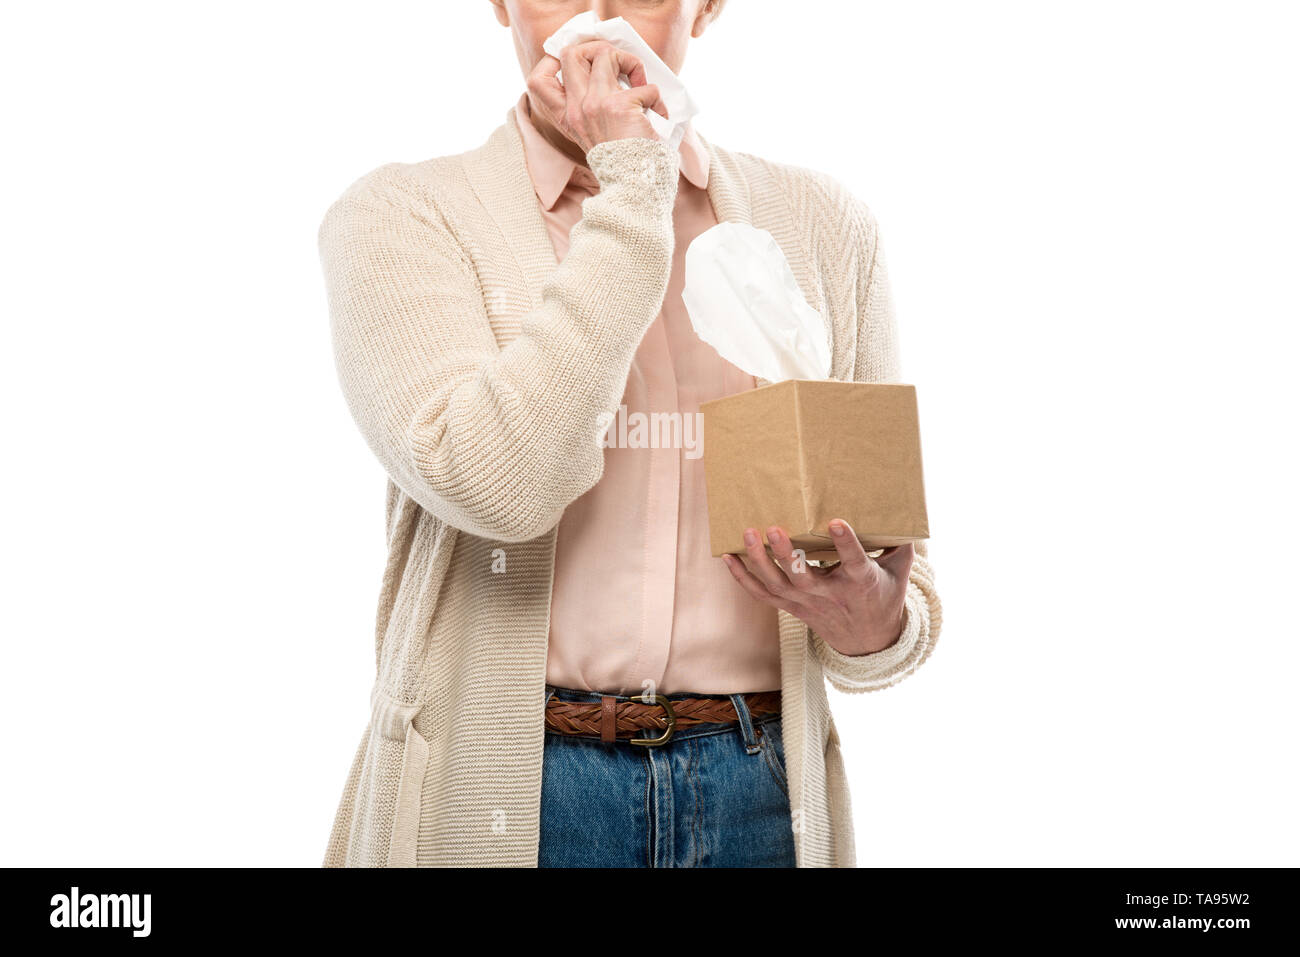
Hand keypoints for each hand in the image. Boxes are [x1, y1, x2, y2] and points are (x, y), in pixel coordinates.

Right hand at [527, 40, 667, 153]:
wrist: (633, 188)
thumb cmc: (621, 162)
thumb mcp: (593, 134)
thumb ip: (590, 108)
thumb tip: (612, 71)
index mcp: (567, 116)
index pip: (537, 80)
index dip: (551, 61)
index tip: (578, 64)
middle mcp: (576, 108)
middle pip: (570, 53)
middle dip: (597, 49)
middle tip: (616, 66)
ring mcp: (596, 105)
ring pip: (605, 54)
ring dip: (629, 62)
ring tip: (639, 83)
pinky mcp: (620, 106)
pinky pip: (644, 85)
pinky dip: (655, 96)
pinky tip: (656, 113)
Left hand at [722, 519, 914, 656]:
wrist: (869, 641)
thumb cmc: (884, 596)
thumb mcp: (899, 572)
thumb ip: (901, 543)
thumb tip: (905, 511)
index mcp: (861, 583)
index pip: (854, 562)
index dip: (846, 543)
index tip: (837, 522)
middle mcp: (830, 595)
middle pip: (802, 577)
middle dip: (786, 554)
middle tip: (774, 528)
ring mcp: (807, 603)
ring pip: (778, 585)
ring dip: (759, 561)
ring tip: (748, 534)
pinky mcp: (792, 607)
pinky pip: (763, 595)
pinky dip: (743, 578)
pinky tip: (728, 557)